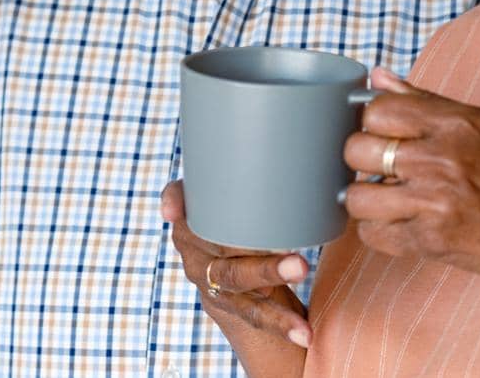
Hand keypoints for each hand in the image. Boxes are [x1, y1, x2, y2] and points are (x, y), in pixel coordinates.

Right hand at [161, 180, 311, 348]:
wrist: (228, 263)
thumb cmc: (237, 216)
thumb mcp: (234, 193)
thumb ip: (242, 171)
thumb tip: (269, 147)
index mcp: (191, 216)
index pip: (178, 200)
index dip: (175, 202)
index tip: (176, 210)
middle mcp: (194, 250)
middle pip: (222, 250)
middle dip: (261, 260)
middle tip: (297, 259)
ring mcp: (210, 281)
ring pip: (238, 283)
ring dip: (272, 284)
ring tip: (302, 274)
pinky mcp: (230, 304)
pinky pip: (254, 314)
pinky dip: (280, 323)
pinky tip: (304, 332)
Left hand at [341, 68, 479, 293]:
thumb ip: (426, 100)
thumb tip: (377, 76)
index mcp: (457, 123)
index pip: (378, 109)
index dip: (373, 120)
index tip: (383, 130)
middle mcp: (441, 159)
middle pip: (358, 149)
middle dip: (363, 157)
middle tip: (381, 165)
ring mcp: (434, 203)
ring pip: (357, 196)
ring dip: (367, 197)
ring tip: (388, 196)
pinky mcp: (430, 241)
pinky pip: (373, 234)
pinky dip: (380, 229)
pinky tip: (401, 221)